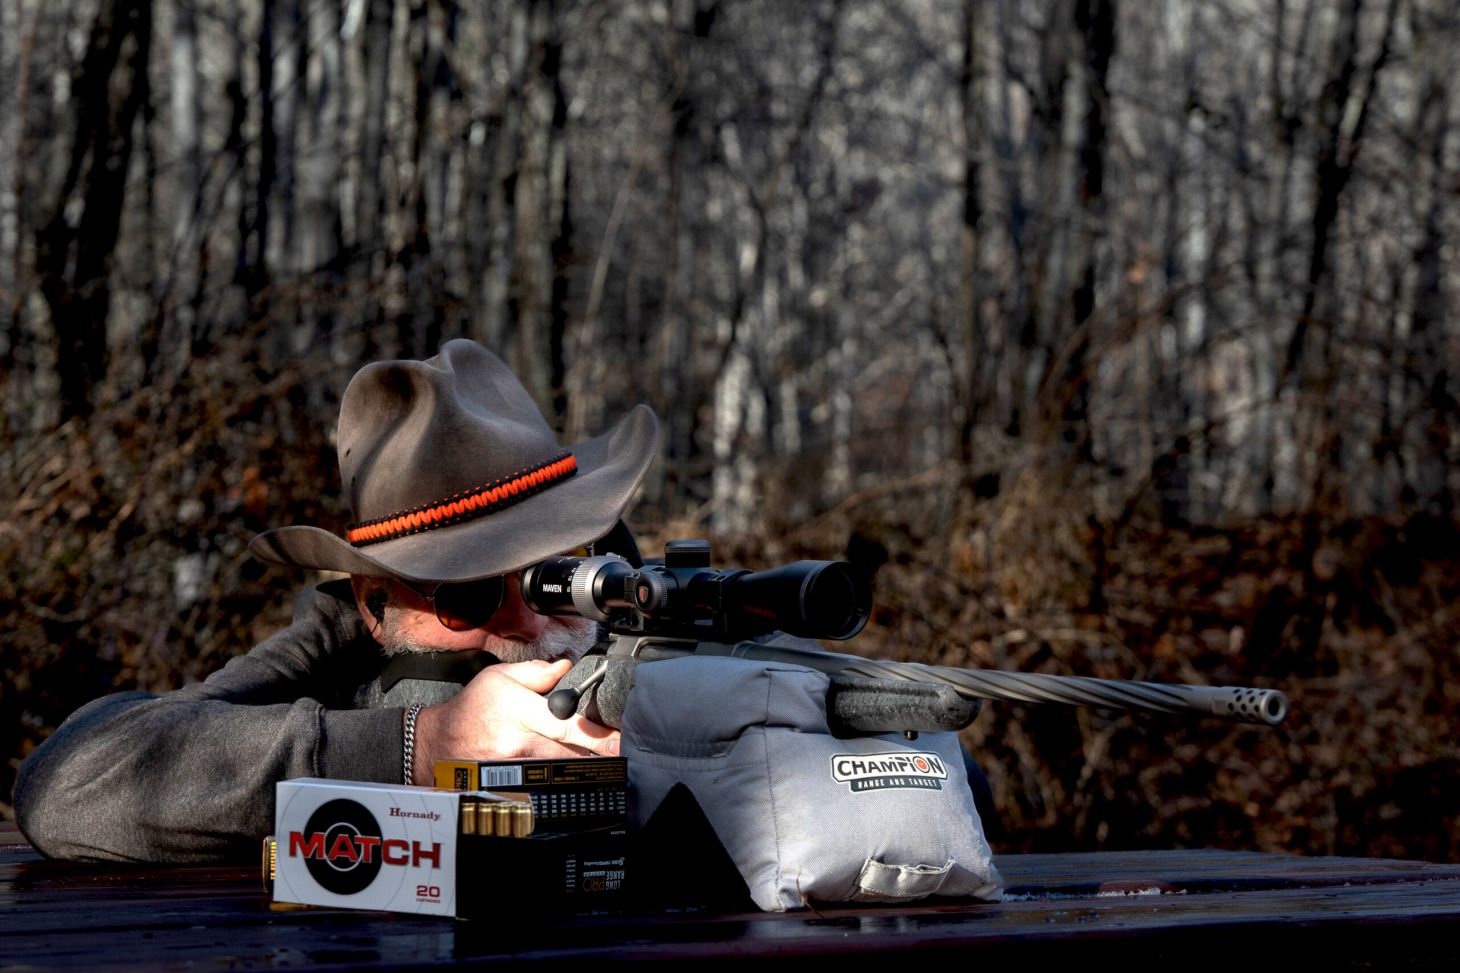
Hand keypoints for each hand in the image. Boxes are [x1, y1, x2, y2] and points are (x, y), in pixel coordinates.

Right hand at [410, 659, 618, 783]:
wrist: (438, 744)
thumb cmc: (471, 708)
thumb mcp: (498, 678)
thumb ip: (536, 673)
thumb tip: (566, 669)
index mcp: (518, 711)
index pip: (564, 724)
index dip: (595, 735)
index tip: (618, 741)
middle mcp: (517, 742)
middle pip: (567, 754)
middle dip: (596, 756)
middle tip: (619, 756)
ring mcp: (512, 768)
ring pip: (557, 772)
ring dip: (579, 769)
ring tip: (600, 765)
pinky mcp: (508, 785)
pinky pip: (540, 785)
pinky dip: (557, 781)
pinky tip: (570, 778)